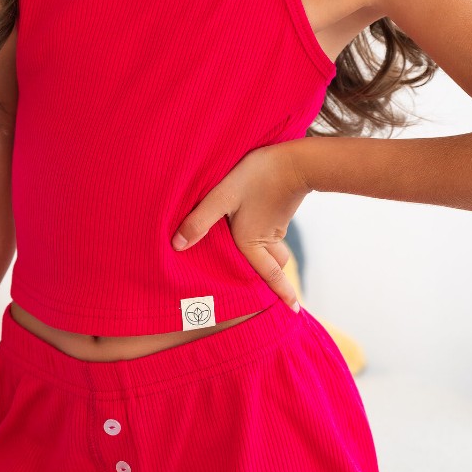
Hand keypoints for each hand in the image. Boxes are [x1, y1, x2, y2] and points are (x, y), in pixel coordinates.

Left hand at [171, 142, 310, 307]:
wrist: (294, 160)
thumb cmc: (257, 178)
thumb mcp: (222, 197)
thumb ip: (200, 220)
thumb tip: (177, 245)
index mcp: (252, 242)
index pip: (270, 275)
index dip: (282, 293)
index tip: (294, 312)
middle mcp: (267, 238)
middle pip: (275, 265)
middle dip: (276, 279)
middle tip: (277, 291)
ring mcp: (276, 224)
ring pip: (274, 248)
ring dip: (271, 258)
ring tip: (262, 261)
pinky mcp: (280, 209)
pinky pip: (273, 232)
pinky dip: (267, 237)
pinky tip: (256, 223)